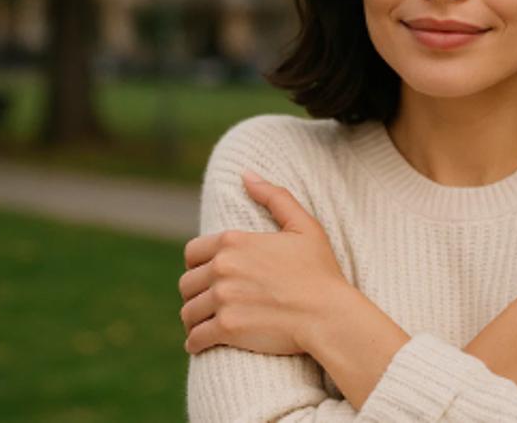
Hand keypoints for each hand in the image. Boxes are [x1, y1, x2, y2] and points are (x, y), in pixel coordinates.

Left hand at [178, 170, 348, 355]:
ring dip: (195, 319)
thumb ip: (274, 197)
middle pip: (187, 284)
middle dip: (197, 294)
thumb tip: (246, 174)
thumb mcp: (304, 226)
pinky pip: (195, 338)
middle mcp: (222, 268)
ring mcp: (223, 299)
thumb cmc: (320, 271)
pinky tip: (203, 343)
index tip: (208, 276)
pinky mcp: (226, 329)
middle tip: (210, 303)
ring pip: (188, 312)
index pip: (192, 253)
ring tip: (206, 324)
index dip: (198, 265)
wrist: (329, 314)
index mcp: (234, 242)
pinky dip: (196, 343)